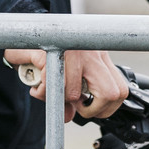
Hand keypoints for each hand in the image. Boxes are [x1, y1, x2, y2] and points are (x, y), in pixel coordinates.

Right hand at [3, 48, 129, 121]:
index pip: (120, 90)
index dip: (106, 107)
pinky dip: (40, 91)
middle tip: (75, 105)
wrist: (27, 31)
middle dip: (92, 110)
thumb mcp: (64, 76)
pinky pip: (50, 84)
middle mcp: (92, 55)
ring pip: (74, 91)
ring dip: (58, 99)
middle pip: (111, 93)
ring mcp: (74, 52)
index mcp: (100, 60)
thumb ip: (70, 97)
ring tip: (49, 90)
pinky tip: (37, 84)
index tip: (88, 107)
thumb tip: (69, 117)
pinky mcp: (52, 52)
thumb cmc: (50, 54)